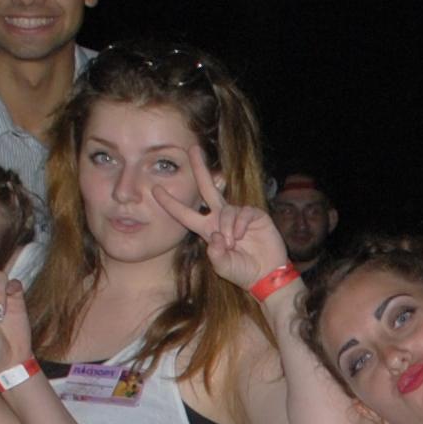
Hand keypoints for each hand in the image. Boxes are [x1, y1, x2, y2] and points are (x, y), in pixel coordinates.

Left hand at [149, 158, 292, 295]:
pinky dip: (240, 225)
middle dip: (199, 168)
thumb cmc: (242, 271)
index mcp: (208, 230)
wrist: (266, 274)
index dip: (171, 203)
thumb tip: (217, 237)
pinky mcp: (254, 215)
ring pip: (226, 210)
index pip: (185, 214)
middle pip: (207, 188)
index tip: (156, 190)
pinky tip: (243, 236)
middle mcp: (221, 218)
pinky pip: (242, 213)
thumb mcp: (223, 267)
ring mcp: (238, 215)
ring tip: (234, 243)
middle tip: (192, 149)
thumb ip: (216, 255)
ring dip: (227, 227)